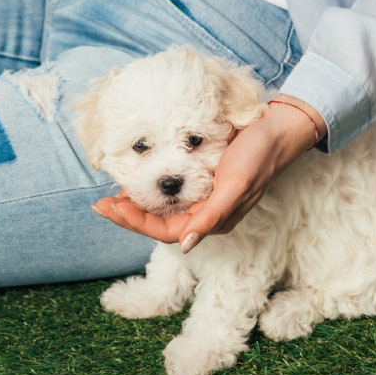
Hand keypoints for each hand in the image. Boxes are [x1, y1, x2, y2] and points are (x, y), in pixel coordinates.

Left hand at [92, 94, 326, 251]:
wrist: (276, 130)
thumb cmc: (258, 157)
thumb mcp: (235, 186)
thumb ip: (211, 216)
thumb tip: (186, 244)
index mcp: (212, 221)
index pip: (165, 232)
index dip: (136, 223)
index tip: (111, 208)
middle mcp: (204, 214)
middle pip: (158, 224)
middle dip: (128, 217)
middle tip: (99, 205)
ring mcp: (202, 199)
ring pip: (161, 210)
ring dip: (136, 205)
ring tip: (111, 198)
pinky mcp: (200, 182)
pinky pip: (169, 194)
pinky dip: (149, 190)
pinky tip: (136, 183)